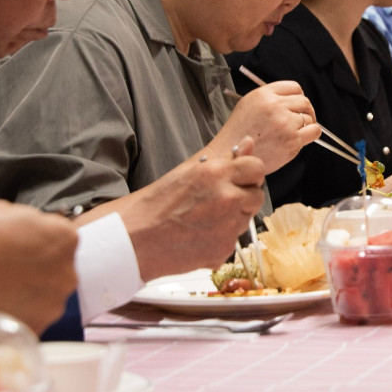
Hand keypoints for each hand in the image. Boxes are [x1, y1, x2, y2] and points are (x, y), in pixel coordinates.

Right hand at [0, 201, 77, 332]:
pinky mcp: (35, 327)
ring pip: (45, 295)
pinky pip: (31, 317)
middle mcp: (65, 272)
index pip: (60, 238)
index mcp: (63, 238)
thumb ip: (29, 222)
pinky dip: (18, 313)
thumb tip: (30, 227)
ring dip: (28, 293)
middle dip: (36, 268)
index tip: (22, 247)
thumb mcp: (2, 211)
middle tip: (8, 269)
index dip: (37, 241)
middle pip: (57, 268)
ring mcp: (52, 303)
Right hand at [120, 136, 265, 281]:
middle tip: (220, 202)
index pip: (257, 168)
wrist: (135, 240)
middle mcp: (228, 198)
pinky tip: (200, 235)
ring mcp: (228, 225)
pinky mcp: (224, 248)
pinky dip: (222, 238)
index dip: (249, 175)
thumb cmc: (156, 205)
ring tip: (205, 219)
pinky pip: (234, 240)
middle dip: (244, 197)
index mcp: (217, 174)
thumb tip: (249, 143)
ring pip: (247, 218)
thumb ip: (225, 160)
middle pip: (257, 195)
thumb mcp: (189, 172)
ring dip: (234, 218)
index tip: (240, 180)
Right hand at [211, 81, 319, 172]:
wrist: (232, 157)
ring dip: (306, 124)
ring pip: (309, 117)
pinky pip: (314, 131)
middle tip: (302, 119)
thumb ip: (270, 99)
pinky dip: (311, 134)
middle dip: (306, 111)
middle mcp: (275, 106)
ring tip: (294, 132)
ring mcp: (285, 123)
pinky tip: (302, 138)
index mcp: (264, 95)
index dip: (298, 97)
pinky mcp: (292, 139)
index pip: (294, 87)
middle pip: (304, 102)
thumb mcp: (248, 105)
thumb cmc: (239, 134)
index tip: (297, 105)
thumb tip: (291, 100)